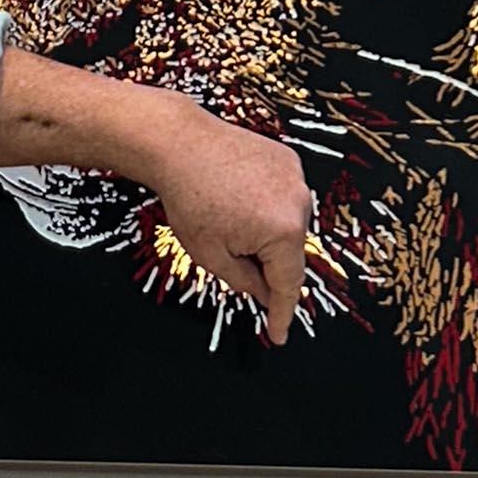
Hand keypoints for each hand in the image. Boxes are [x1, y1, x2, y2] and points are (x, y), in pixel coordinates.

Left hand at [0, 51, 315, 342]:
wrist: (178, 142)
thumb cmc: (188, 197)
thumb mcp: (211, 257)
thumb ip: (245, 282)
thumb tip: (264, 294)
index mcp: (284, 233)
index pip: (287, 286)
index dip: (280, 315)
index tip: (277, 335)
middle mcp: (299, 204)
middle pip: (288, 253)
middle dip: (262, 261)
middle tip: (226, 248)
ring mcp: (296, 178)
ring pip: (286, 224)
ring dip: (264, 230)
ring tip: (224, 215)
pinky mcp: (287, 160)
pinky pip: (282, 196)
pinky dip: (265, 204)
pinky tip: (235, 196)